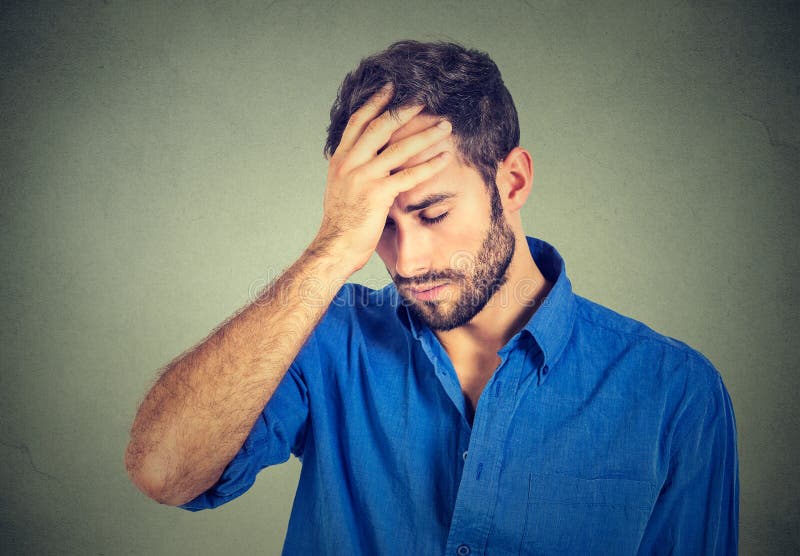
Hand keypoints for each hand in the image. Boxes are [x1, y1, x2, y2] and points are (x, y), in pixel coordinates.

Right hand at [314, 84, 451, 272]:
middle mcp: (350, 163)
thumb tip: (362, 157)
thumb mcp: (339, 188)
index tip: (391, 89)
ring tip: (444, 126)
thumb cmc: (340, 223)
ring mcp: (363, 177)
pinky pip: (409, 175)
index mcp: (340, 160)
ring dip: (425, 135)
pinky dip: (429, 165)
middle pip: (380, 127)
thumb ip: (350, 169)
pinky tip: (444, 158)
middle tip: (424, 99)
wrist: (334, 246)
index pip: (357, 122)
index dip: (375, 103)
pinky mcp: (378, 194)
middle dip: (404, 111)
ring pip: (398, 148)